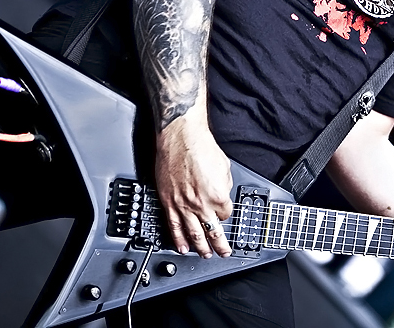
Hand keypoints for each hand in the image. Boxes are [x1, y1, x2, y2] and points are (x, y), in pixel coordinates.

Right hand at [154, 118, 232, 257]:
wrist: (179, 137)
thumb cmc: (201, 147)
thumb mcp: (224, 167)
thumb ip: (224, 185)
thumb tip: (222, 194)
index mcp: (218, 195)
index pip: (226, 214)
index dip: (226, 214)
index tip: (224, 213)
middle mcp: (200, 204)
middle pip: (212, 231)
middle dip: (219, 245)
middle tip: (223, 253)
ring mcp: (182, 205)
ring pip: (192, 234)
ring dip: (200, 247)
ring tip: (205, 255)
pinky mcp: (167, 202)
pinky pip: (173, 226)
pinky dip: (178, 239)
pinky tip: (182, 247)